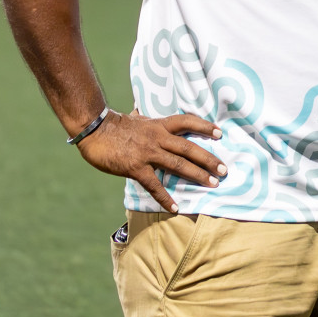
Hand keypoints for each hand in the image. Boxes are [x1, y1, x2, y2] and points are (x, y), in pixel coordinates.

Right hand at [76, 109, 225, 212]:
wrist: (93, 129)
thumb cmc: (113, 124)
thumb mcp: (135, 117)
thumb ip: (144, 117)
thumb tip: (141, 109)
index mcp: (159, 125)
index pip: (187, 122)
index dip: (204, 127)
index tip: (220, 134)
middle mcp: (158, 138)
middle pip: (189, 148)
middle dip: (209, 159)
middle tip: (224, 170)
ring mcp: (148, 153)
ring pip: (178, 164)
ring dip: (197, 175)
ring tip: (213, 184)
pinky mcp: (136, 168)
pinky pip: (154, 185)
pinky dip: (166, 197)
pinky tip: (176, 207)